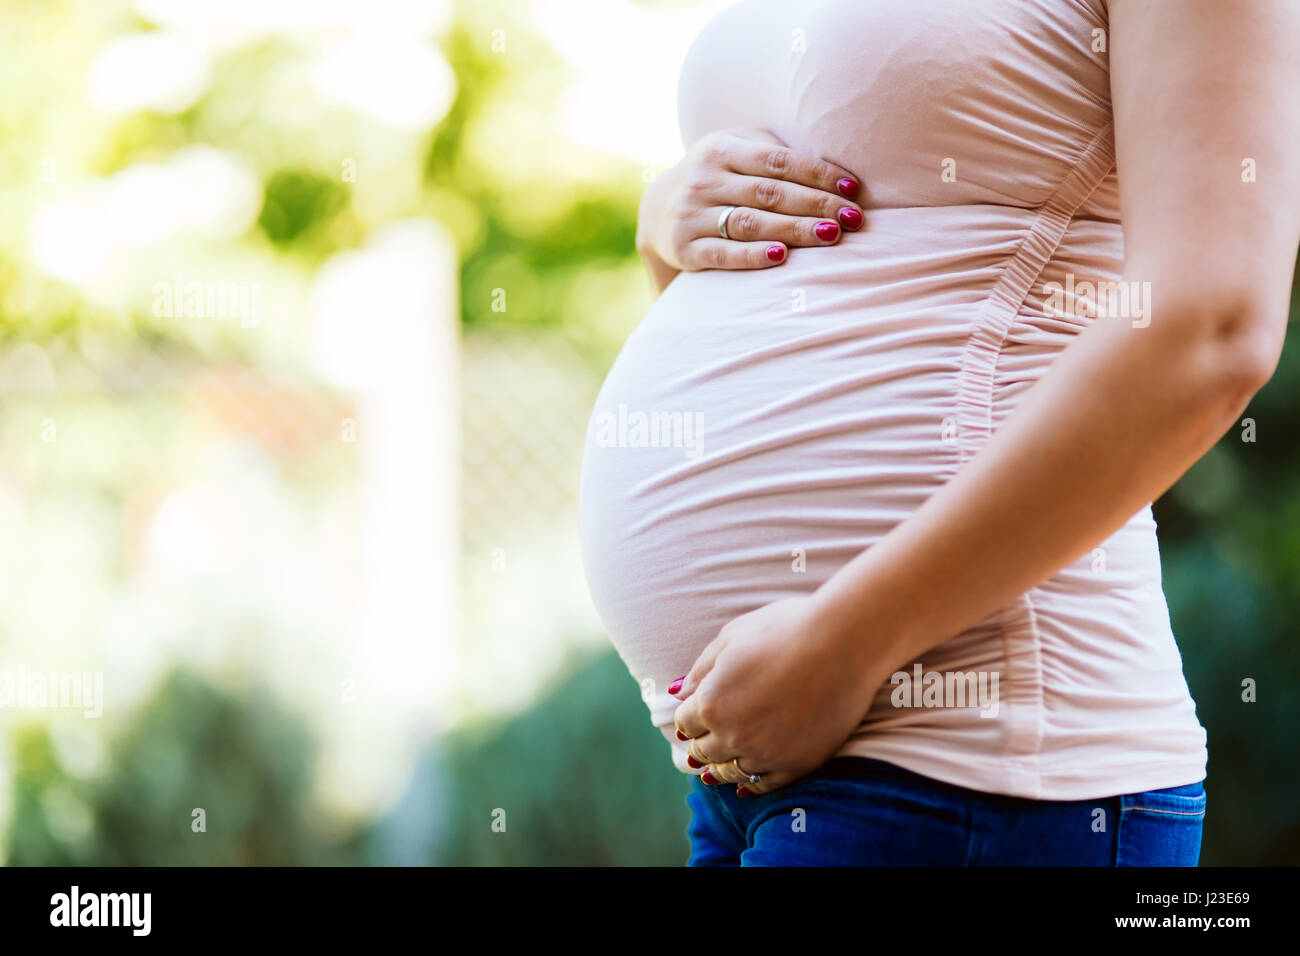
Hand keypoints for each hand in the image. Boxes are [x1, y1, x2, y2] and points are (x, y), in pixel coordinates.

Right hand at [636, 128, 864, 282]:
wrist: (656, 210)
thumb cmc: (717, 176)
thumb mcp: (735, 149)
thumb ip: (773, 152)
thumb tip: (831, 168)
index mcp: (720, 148)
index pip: (778, 161)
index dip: (818, 174)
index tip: (853, 189)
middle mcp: (703, 179)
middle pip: (769, 193)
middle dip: (816, 205)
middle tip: (853, 218)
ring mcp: (691, 214)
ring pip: (751, 222)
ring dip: (794, 230)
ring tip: (831, 236)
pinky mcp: (685, 248)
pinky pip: (723, 253)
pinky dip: (752, 255)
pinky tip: (781, 256)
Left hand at [669, 595, 887, 795]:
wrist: (843, 642)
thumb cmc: (785, 629)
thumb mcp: (732, 637)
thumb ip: (701, 669)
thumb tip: (678, 692)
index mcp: (710, 703)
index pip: (686, 722)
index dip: (687, 718)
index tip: (692, 718)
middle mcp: (732, 735)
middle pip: (704, 752)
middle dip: (699, 746)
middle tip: (698, 748)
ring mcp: (766, 754)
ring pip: (731, 773)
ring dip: (720, 769)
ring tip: (715, 770)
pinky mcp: (798, 764)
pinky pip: (766, 785)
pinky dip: (751, 786)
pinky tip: (746, 786)